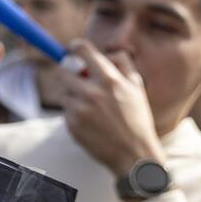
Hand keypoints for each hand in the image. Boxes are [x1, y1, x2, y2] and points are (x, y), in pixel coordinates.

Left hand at [55, 41, 166, 182]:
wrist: (133, 154)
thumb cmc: (137, 119)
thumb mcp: (137, 88)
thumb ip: (123, 65)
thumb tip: (107, 53)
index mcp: (109, 80)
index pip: (83, 51)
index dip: (76, 47)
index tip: (73, 48)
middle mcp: (91, 92)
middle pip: (64, 72)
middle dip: (70, 74)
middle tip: (80, 81)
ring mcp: (79, 109)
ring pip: (64, 93)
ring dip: (73, 96)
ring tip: (92, 108)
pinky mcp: (71, 124)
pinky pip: (67, 111)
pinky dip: (75, 113)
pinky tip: (91, 123)